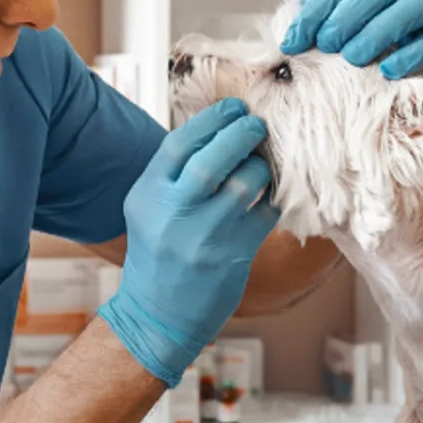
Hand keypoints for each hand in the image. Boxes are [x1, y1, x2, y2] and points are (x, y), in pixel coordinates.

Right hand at [98, 100, 283, 385]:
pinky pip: (266, 213)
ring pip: (247, 184)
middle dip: (242, 133)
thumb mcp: (149, 208)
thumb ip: (175, 173)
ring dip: (262, 165)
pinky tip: (272, 194)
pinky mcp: (236, 254)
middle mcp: (175, 212)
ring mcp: (207, 235)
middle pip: (214, 159)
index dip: (212, 118)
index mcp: (149, 194)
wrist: (159, 315)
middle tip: (257, 124)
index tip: (233, 107)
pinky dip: (273, 198)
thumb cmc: (157, 254)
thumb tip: (219, 129)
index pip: (181, 143)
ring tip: (263, 161)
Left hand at [281, 0, 422, 78]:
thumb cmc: (363, 45)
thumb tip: (290, 22)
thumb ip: (315, 19)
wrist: (405, 72)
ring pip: (414, 6)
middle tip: (327, 45)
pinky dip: (410, 55)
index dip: (315, 11)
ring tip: (354, 58)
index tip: (292, 42)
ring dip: (381, 31)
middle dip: (351, 14)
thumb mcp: (335, 28)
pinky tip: (387, 71)